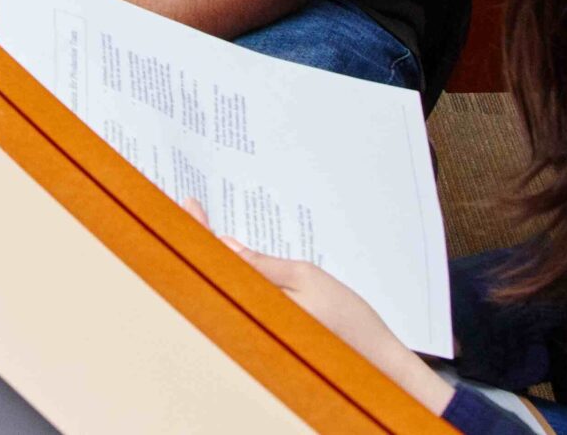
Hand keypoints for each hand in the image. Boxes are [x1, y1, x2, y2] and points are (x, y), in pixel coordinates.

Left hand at [178, 200, 453, 412]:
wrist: (378, 360)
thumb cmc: (348, 319)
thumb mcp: (306, 279)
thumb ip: (262, 265)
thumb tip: (223, 247)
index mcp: (257, 305)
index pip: (217, 263)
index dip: (198, 233)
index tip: (189, 206)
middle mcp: (252, 321)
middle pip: (216, 275)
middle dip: (199, 242)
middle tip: (188, 210)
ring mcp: (259, 329)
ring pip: (228, 287)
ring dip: (215, 259)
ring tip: (201, 228)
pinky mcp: (270, 333)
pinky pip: (243, 299)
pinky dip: (235, 276)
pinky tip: (231, 260)